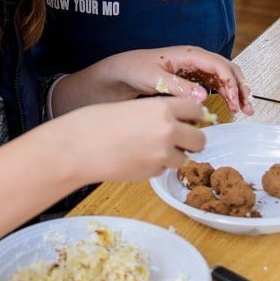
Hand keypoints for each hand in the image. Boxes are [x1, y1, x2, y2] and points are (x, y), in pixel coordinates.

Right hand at [67, 96, 206, 182]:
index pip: (196, 110)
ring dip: (174, 155)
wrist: (79, 147)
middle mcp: (168, 131)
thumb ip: (159, 113)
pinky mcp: (152, 173)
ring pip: (184, 158)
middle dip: (191, 140)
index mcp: (163, 108)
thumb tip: (179, 122)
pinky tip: (137, 157)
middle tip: (178, 138)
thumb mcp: (134, 107)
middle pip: (200, 139)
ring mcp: (162, 155)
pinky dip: (157, 165)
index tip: (189, 119)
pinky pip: (165, 169)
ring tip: (150, 148)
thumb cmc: (99, 122)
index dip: (193, 116)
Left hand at [90, 46, 253, 115]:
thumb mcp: (155, 78)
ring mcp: (196, 67)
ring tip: (244, 110)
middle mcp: (196, 58)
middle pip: (227, 68)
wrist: (123, 71)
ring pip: (224, 76)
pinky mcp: (193, 77)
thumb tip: (204, 96)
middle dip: (240, 87)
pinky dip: (226, 93)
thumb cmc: (136, 69)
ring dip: (236, 91)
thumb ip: (178, 86)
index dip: (230, 84)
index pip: (218, 65)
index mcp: (189, 54)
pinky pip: (216, 83)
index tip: (235, 103)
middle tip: (247, 108)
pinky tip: (230, 106)